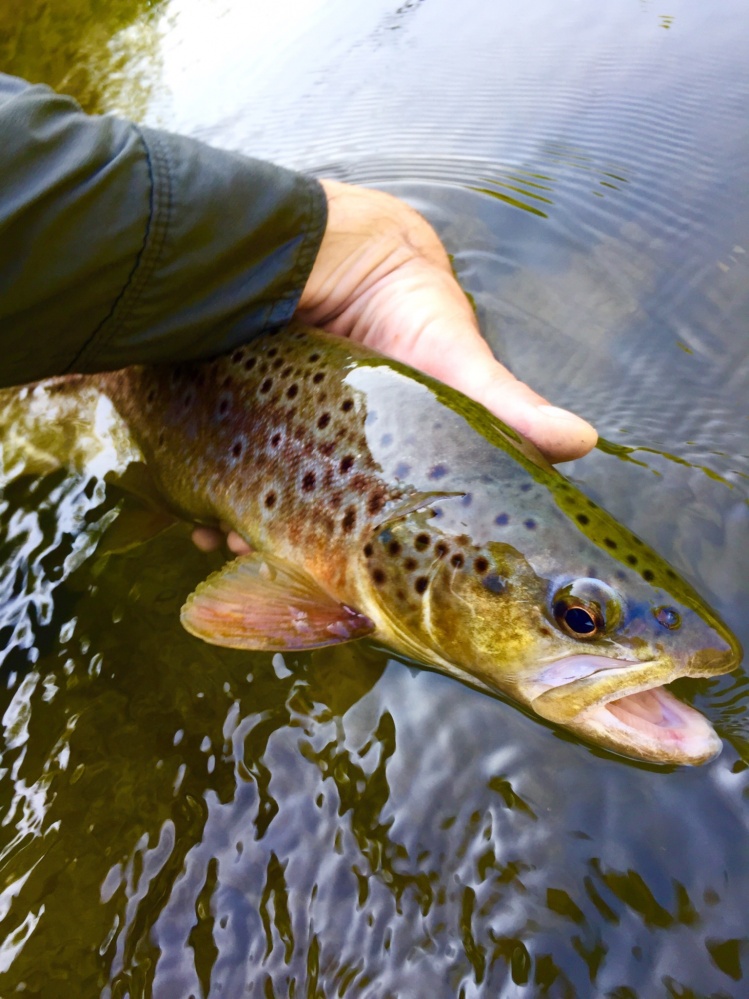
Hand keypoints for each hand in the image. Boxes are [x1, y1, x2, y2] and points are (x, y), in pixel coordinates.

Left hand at [192, 180, 596, 553]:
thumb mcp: (457, 361)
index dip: (382, 562)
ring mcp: (299, 443)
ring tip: (242, 550)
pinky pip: (234, 477)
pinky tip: (212, 522)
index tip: (361, 596)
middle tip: (287, 574)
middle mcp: (354, 457)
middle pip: (329, 525)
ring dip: (260, 539)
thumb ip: (507, 405)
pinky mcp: (253, 425)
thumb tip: (581, 441)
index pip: (401, 524)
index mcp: (407, 460)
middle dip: (307, 558)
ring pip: (278, 510)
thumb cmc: (408, 305)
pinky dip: (222, 503)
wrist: (323, 244)